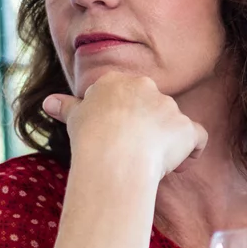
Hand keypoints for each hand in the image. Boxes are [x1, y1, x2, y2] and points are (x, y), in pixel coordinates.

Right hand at [42, 72, 207, 180]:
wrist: (113, 155)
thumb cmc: (89, 138)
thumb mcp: (75, 119)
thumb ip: (67, 107)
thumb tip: (48, 102)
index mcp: (118, 81)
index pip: (125, 98)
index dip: (122, 119)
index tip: (114, 137)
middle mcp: (147, 87)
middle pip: (151, 109)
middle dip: (146, 129)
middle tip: (130, 151)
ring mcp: (170, 107)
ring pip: (174, 123)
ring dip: (166, 142)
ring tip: (148, 163)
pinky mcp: (187, 127)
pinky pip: (198, 138)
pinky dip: (192, 151)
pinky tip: (178, 166)